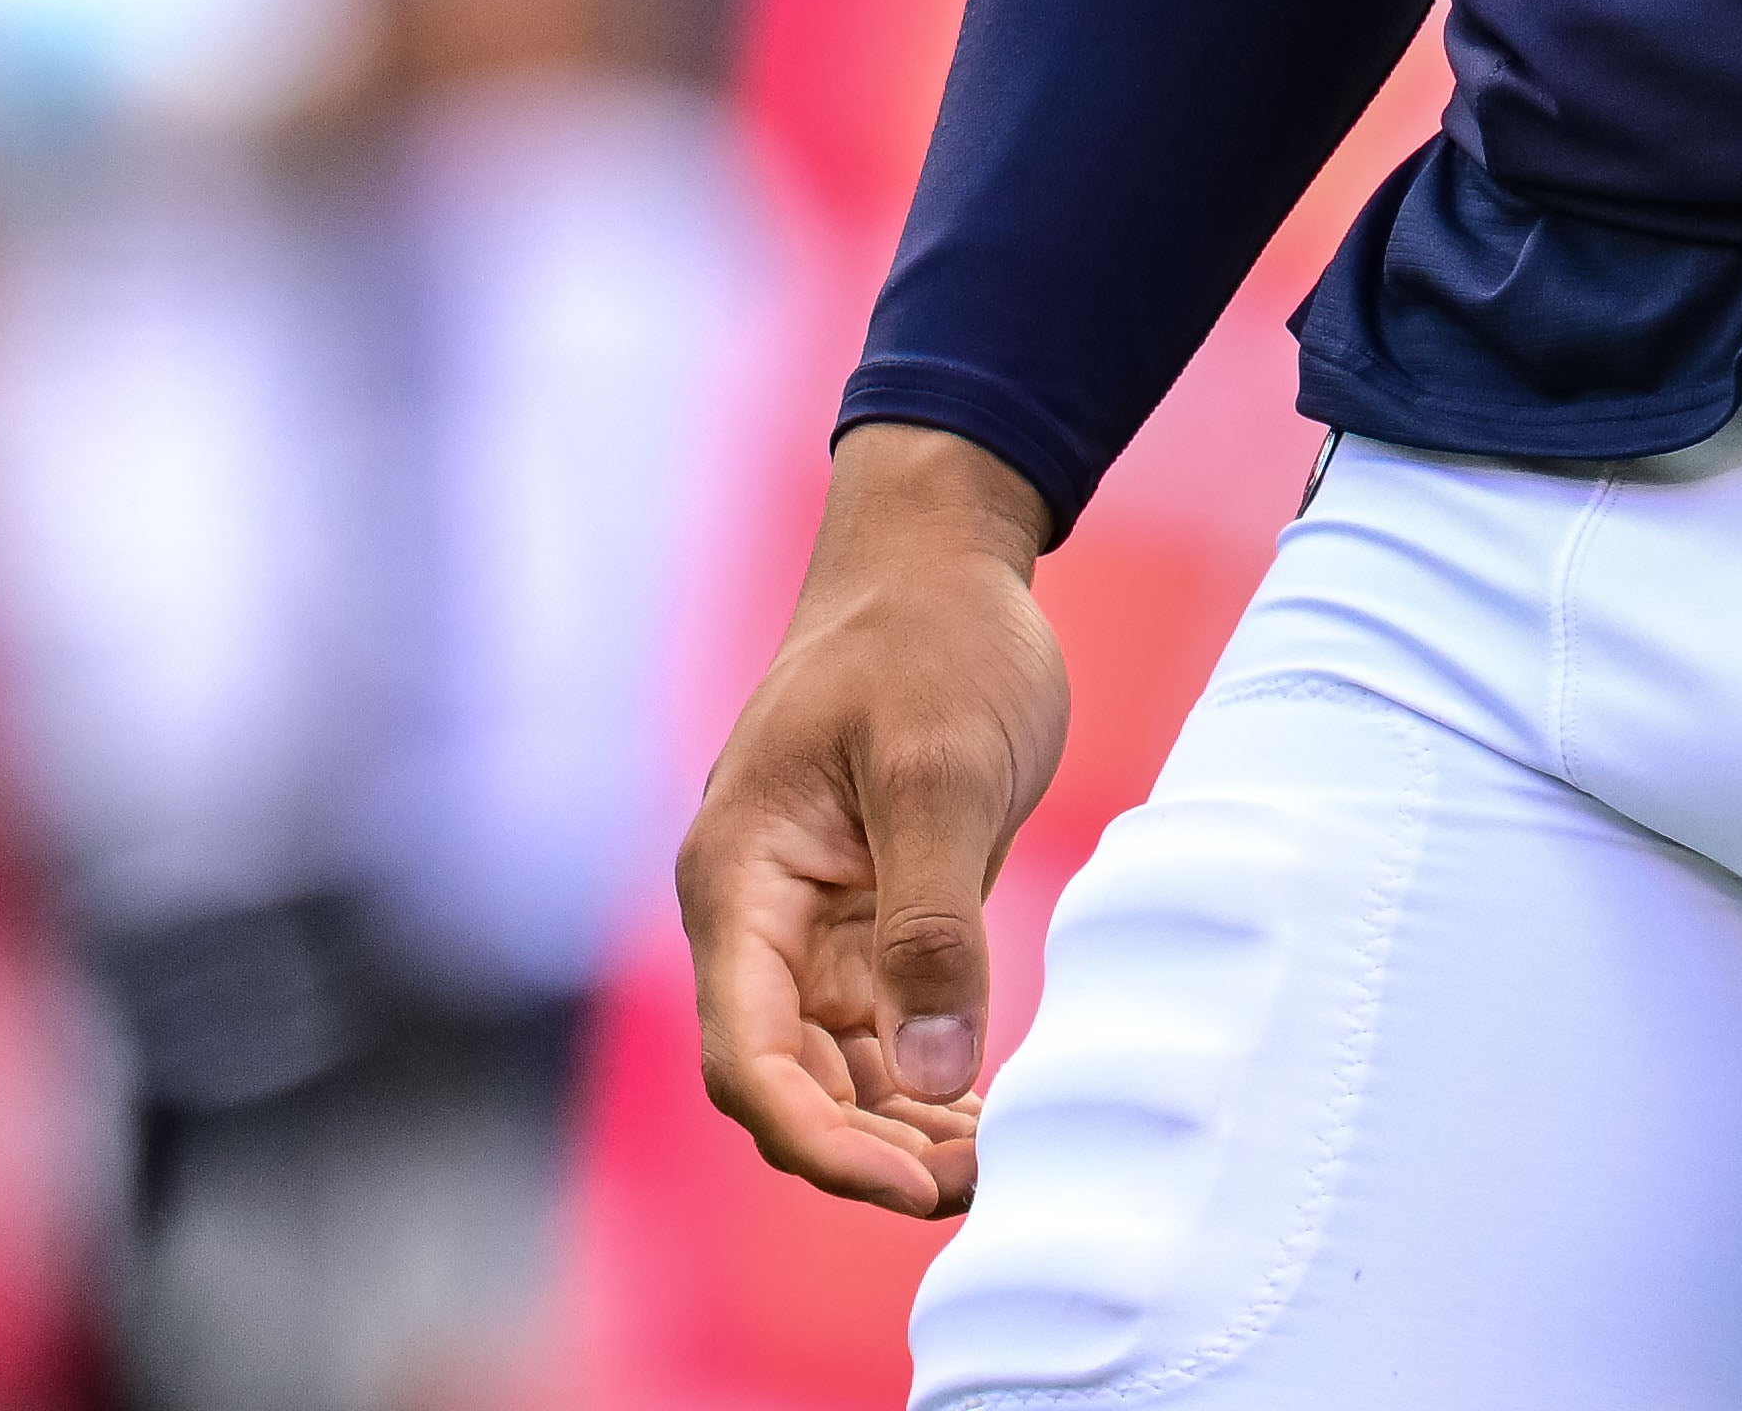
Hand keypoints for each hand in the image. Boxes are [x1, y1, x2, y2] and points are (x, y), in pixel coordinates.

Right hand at [679, 426, 1073, 1215]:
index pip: (747, 1055)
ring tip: (1001, 1165)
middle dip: (873, 1151)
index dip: (820, 1141)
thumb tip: (933, 1074)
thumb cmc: (930, 637)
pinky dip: (928, 1081)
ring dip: (905, 1129)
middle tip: (988, 1185)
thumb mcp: (943, 769)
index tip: (914, 1186)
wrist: (942, 555)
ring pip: (836, 1072)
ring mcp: (810, 924)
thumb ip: (934, 924)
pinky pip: (881, 1032)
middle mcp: (757, 917)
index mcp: (740, 879)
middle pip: (788, 1084)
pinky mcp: (867, 917)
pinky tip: (993, 1114)